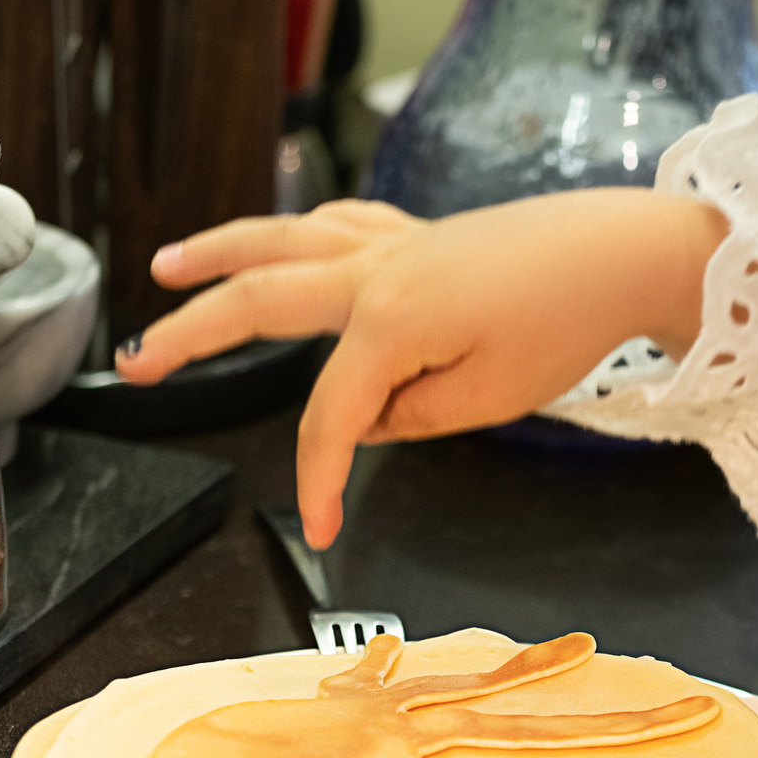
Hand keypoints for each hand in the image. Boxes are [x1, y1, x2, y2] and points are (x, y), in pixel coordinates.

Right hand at [117, 191, 728, 546]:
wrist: (620, 251)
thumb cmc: (566, 323)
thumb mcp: (488, 397)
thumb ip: (409, 416)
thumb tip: (360, 417)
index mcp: (390, 320)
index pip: (330, 415)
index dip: (318, 478)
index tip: (319, 530)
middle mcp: (375, 270)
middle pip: (260, 300)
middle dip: (190, 335)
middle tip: (136, 366)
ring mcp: (393, 243)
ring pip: (282, 241)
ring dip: (218, 254)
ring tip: (165, 269)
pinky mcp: (418, 233)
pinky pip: (336, 227)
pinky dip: (295, 236)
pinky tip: (278, 245)